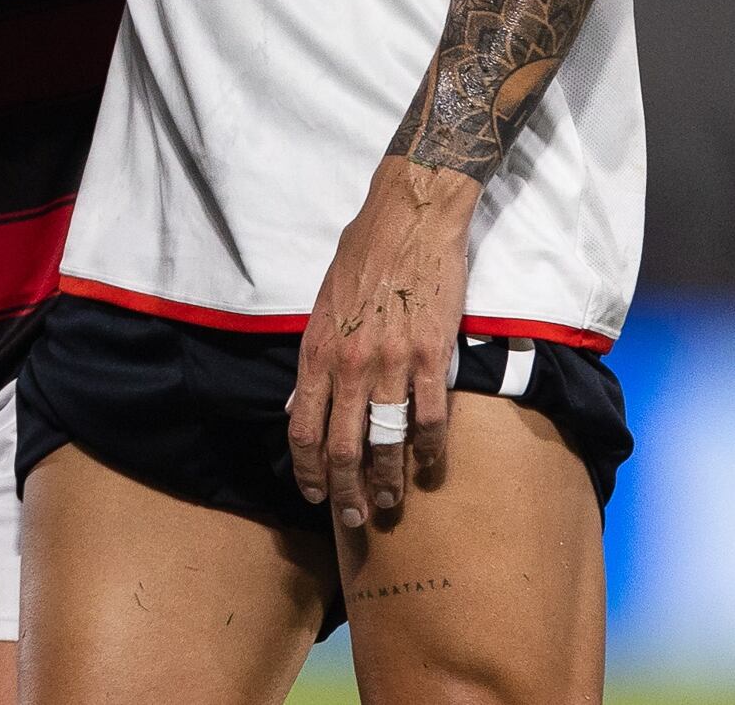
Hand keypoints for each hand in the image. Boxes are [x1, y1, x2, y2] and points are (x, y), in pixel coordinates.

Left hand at [289, 156, 479, 527]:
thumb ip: (316, 356)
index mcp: (316, 349)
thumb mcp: (321, 305)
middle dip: (345, 490)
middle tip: (352, 516)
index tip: (314, 494)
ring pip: (386, 442)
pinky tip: (430, 468)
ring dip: (387, 481)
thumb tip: (305, 404)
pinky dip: (431, 451)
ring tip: (389, 505)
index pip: (303, 428)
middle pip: (343, 446)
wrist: (407, 219)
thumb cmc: (361, 258)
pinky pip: (430, 419)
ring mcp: (390, 362)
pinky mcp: (431, 356)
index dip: (307, 469)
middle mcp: (348, 363)